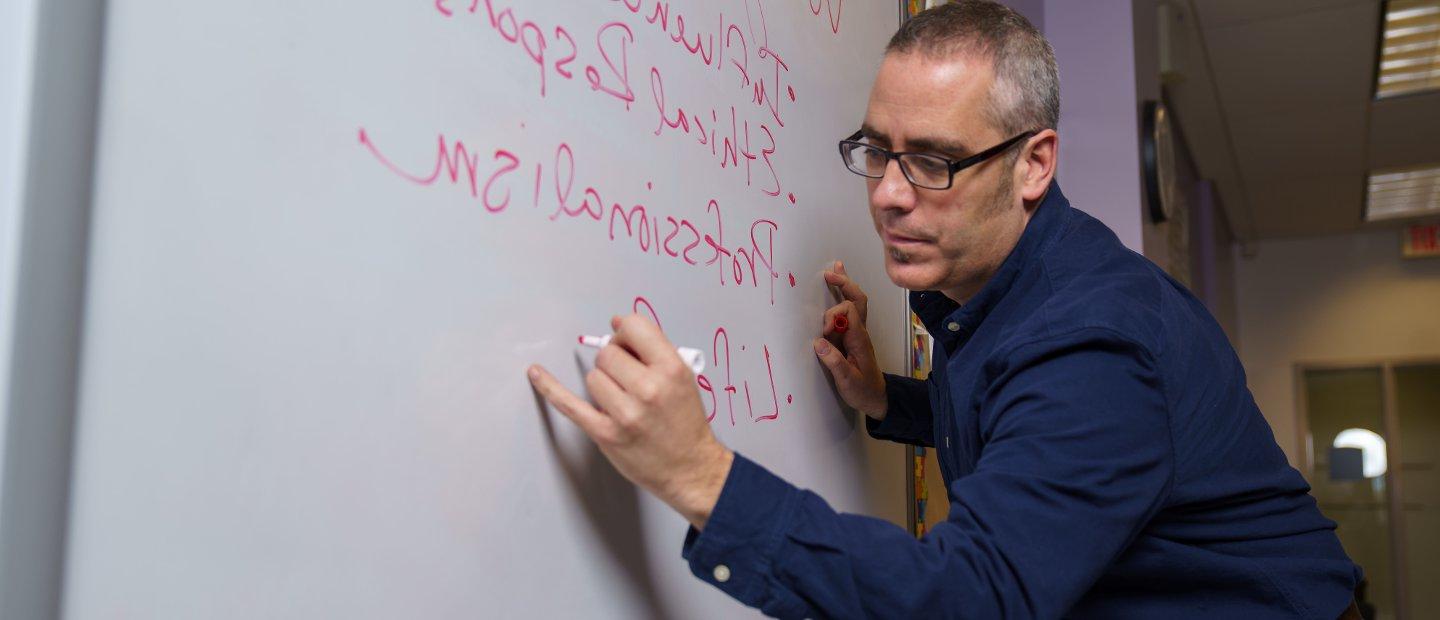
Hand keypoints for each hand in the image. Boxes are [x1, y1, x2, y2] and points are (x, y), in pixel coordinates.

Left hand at [528, 314, 733, 529]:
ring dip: (604, 384)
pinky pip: (569, 404)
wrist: (690, 468)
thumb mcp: (683, 378)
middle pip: (608, 354)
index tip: (623, 340)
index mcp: (671, 370)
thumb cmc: (684, 424)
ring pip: (593, 377)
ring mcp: (625, 413)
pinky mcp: (605, 433)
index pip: (634, 327)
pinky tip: (536, 374)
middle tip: (628, 378)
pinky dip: (549, 387)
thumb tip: (618, 324)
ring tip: (623, 400)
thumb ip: (653, 350)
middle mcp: (649, 389)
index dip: (625, 332)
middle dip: (615, 362)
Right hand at [815, 261, 887, 418]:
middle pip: (856, 299)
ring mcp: (857, 332)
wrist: (877, 397)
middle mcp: (859, 331)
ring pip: (854, 302)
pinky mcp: (852, 336)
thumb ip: (834, 362)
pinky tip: (836, 287)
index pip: (849, 313)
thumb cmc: (863, 390)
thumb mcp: (848, 380)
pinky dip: (842, 296)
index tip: (824, 332)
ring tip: (834, 270)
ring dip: (843, 285)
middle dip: (843, 284)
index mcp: (859, 339)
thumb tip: (818, 343)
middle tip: (829, 274)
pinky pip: (849, 311)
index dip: (834, 317)